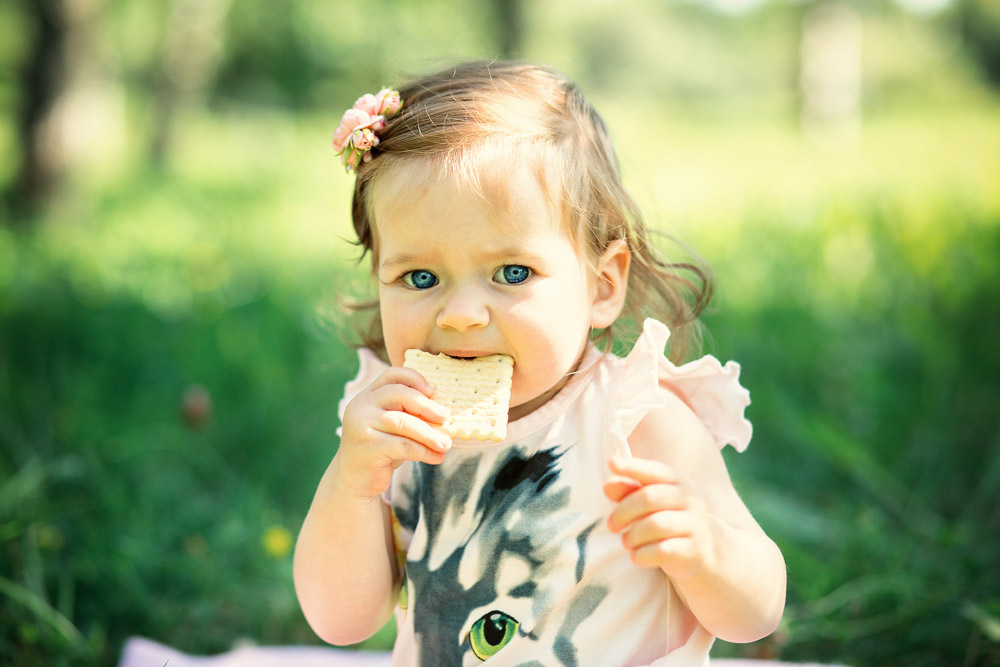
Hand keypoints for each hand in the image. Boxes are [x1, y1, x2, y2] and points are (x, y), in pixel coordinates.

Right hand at [335, 366, 451, 499]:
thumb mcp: (392, 427)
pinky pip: (403, 445)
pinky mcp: (368, 447)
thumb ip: (408, 414)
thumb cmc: (379, 450)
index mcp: (367, 396)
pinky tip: (437, 457)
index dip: (414, 378)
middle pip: (399, 395)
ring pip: (402, 422)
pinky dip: (424, 451)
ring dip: (428, 433)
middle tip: (445, 417)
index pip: (391, 375)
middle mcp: (361, 406)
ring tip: (446, 444)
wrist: (354, 481)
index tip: (433, 391)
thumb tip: (443, 412)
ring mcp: (361, 425)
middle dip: (426, 406)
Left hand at [603, 455, 716, 579]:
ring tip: (626, 541)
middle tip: (611, 525)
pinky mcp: (694, 550)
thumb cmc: (664, 517)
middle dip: (623, 511)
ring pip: (655, 525)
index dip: (633, 467)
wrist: (699, 549)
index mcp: (677, 481)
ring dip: (633, 535)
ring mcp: (695, 524)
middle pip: (649, 498)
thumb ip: (627, 490)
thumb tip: (607, 485)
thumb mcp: (646, 501)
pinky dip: (642, 554)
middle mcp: (690, 499)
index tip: (611, 463)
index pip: (654, 471)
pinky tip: (636, 555)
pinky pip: (663, 550)